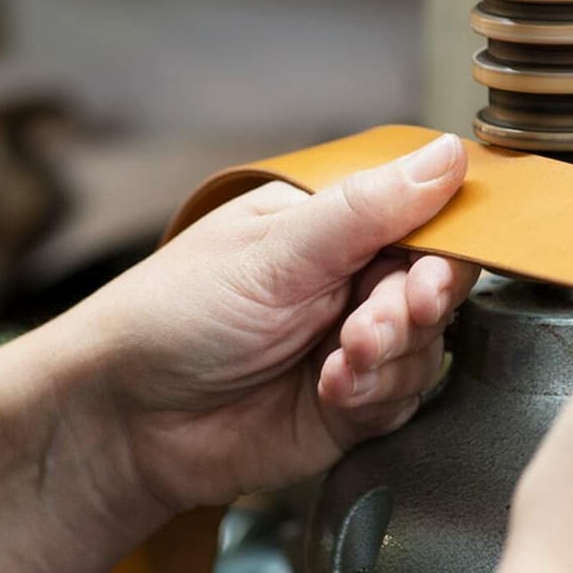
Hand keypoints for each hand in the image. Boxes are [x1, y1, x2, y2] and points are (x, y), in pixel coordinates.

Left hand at [80, 132, 478, 508]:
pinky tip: (333, 391)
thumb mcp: (275, 252)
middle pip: (433, 287)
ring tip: (338, 362)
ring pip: (424, 346)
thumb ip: (367, 210)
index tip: (430, 278)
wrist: (126, 418)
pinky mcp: (351, 402)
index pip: (421, 220)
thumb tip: (447, 153)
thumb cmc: (176, 312)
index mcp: (332, 224)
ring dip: (390, 357)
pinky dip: (374, 395)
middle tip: (376, 323)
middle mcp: (348, 279)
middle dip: (413, 309)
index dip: (441, 250)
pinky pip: (400, 397)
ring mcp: (351, 341)